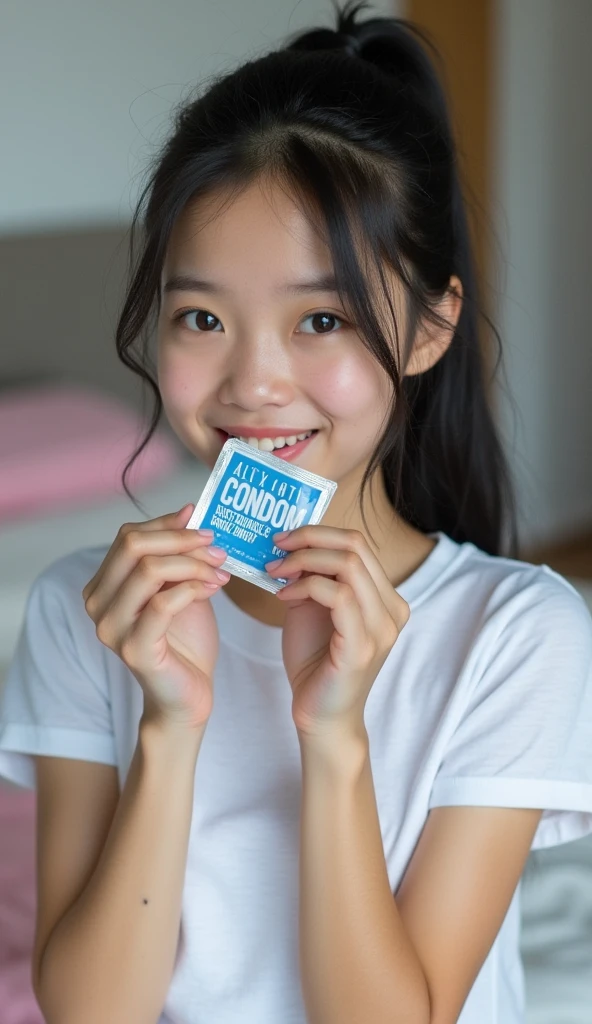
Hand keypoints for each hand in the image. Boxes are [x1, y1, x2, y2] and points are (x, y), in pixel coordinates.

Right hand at [82, 504, 230, 730]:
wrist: (187, 694)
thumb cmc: (183, 639)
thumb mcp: (179, 585)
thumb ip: (176, 554)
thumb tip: (188, 509)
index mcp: (102, 585)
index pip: (128, 536)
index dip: (168, 525)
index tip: (204, 526)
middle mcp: (97, 604)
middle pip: (134, 545)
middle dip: (181, 540)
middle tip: (217, 548)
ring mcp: (111, 628)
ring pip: (149, 570)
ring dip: (193, 564)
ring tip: (220, 572)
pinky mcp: (134, 648)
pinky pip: (164, 603)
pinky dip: (193, 588)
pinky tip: (212, 590)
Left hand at [264, 526, 409, 738]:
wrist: (321, 716)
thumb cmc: (316, 663)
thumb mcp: (313, 609)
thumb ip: (312, 578)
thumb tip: (292, 545)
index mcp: (385, 597)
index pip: (358, 543)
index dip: (318, 532)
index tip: (283, 539)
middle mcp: (392, 609)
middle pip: (355, 546)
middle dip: (310, 538)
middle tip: (276, 546)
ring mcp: (382, 628)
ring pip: (348, 566)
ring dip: (304, 561)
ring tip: (276, 572)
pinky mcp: (362, 646)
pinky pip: (338, 596)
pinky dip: (306, 587)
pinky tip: (283, 596)